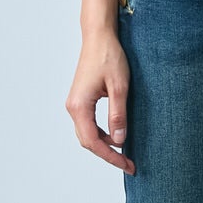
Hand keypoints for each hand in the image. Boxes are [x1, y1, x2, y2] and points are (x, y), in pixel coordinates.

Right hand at [65, 30, 135, 173]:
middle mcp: (73, 107)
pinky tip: (116, 136)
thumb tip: (119, 141)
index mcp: (80, 106)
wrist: (99, 37)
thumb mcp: (119, 87)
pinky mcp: (81, 100)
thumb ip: (118, 115)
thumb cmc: (109, 57)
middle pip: (87, 142)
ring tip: (125, 153)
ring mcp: (75, 103)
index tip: (127, 165)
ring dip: (104, 146)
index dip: (111, 157)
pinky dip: (101, 134)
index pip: (93, 142)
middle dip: (108, 155)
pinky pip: (88, 124)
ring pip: (87, 134)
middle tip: (129, 164)